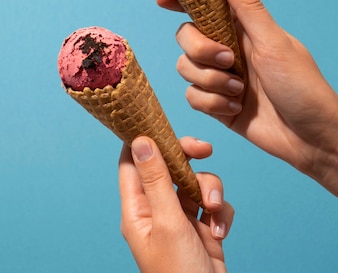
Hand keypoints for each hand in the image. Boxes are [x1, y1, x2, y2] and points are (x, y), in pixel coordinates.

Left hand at [119, 136, 233, 272]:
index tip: (158, 119)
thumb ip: (156, 180)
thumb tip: (141, 140)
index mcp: (136, 209)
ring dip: (210, 190)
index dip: (143, 139)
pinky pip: (212, 204)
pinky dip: (221, 213)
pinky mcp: (201, 228)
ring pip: (194, 183)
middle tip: (204, 149)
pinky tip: (220, 232)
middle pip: (168, 166)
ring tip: (213, 210)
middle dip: (187, 158)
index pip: (132, 163)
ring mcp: (179, 219)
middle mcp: (155, 210)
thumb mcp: (168, 222)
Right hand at [157, 0, 337, 194]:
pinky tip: (236, 108)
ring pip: (185, 68)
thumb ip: (247, 9)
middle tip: (229, 61)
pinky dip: (212, 103)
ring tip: (240, 91)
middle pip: (186, 38)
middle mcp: (226, 50)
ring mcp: (219, 78)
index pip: (204, 7)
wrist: (309, 138)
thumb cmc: (302, 87)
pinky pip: (192, 97)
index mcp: (242, 30)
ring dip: (211, 82)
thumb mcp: (274, 43)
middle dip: (201, 50)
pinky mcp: (214, 104)